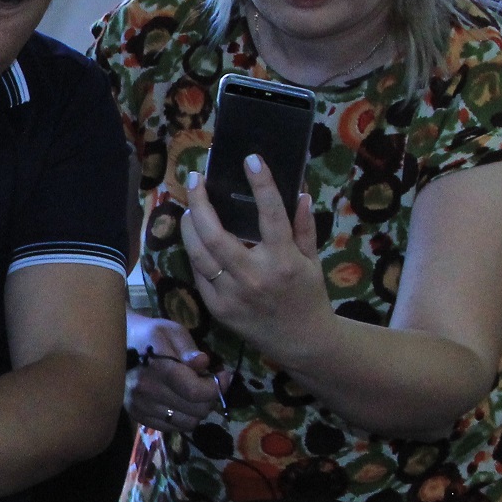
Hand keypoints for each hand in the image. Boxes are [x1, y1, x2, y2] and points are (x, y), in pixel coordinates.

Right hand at [126, 314, 229, 433]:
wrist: (118, 344)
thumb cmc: (150, 335)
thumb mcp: (172, 331)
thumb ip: (189, 349)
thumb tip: (203, 364)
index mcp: (158, 368)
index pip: (197, 392)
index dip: (217, 387)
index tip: (224, 376)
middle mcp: (147, 391)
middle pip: (196, 410)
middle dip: (209, 398)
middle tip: (208, 384)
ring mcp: (140, 406)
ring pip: (187, 423)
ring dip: (196, 411)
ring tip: (193, 395)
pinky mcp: (137, 415)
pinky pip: (171, 428)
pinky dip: (181, 418)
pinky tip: (179, 402)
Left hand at [179, 157, 328, 360]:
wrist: (302, 342)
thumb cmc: (308, 295)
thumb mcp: (313, 260)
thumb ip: (304, 227)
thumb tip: (300, 193)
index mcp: (284, 260)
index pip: (271, 214)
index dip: (261, 184)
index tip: (250, 159)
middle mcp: (255, 275)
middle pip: (216, 235)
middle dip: (200, 203)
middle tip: (194, 180)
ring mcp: (233, 294)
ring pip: (199, 254)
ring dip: (189, 227)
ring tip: (188, 206)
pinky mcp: (218, 309)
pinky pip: (199, 275)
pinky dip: (194, 254)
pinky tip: (194, 238)